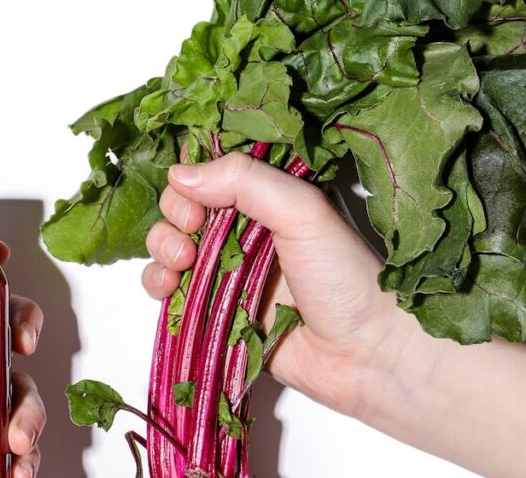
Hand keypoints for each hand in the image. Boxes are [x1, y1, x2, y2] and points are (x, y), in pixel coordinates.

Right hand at [141, 152, 423, 415]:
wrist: (367, 355)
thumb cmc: (347, 279)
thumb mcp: (302, 211)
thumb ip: (245, 181)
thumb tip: (180, 172)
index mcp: (269, 197)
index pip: (212, 170)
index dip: (191, 175)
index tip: (192, 191)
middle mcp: (245, 229)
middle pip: (183, 206)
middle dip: (174, 214)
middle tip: (190, 230)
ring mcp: (228, 271)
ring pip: (170, 245)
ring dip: (161, 247)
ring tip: (180, 263)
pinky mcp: (216, 311)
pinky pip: (171, 290)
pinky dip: (158, 283)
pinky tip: (168, 287)